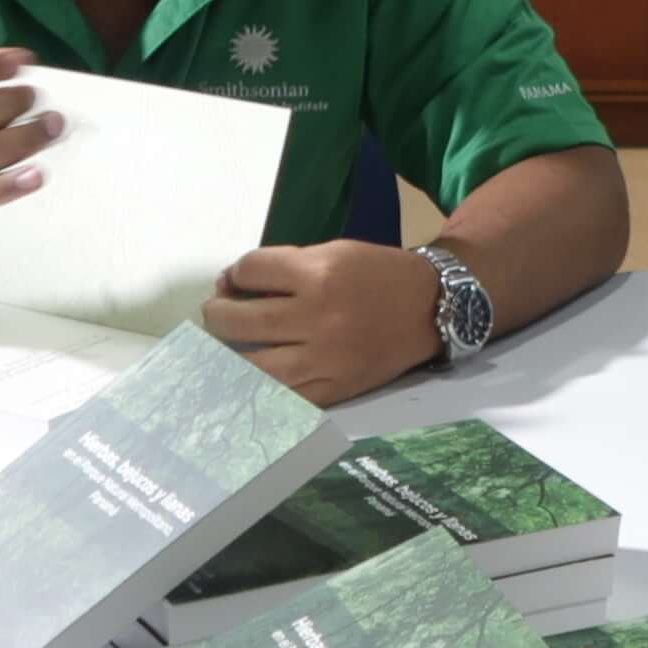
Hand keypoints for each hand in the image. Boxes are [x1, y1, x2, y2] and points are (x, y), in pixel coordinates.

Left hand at [201, 239, 452, 406]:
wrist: (430, 308)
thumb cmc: (376, 275)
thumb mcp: (332, 253)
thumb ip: (284, 266)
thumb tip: (230, 284)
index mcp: (319, 273)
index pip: (250, 272)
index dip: (235, 275)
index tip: (235, 281)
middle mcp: (318, 316)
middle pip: (240, 320)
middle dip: (218, 314)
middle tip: (218, 313)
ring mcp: (325, 358)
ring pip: (252, 365)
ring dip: (227, 355)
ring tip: (226, 346)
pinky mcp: (334, 388)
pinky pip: (281, 394)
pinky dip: (259, 384)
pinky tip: (251, 373)